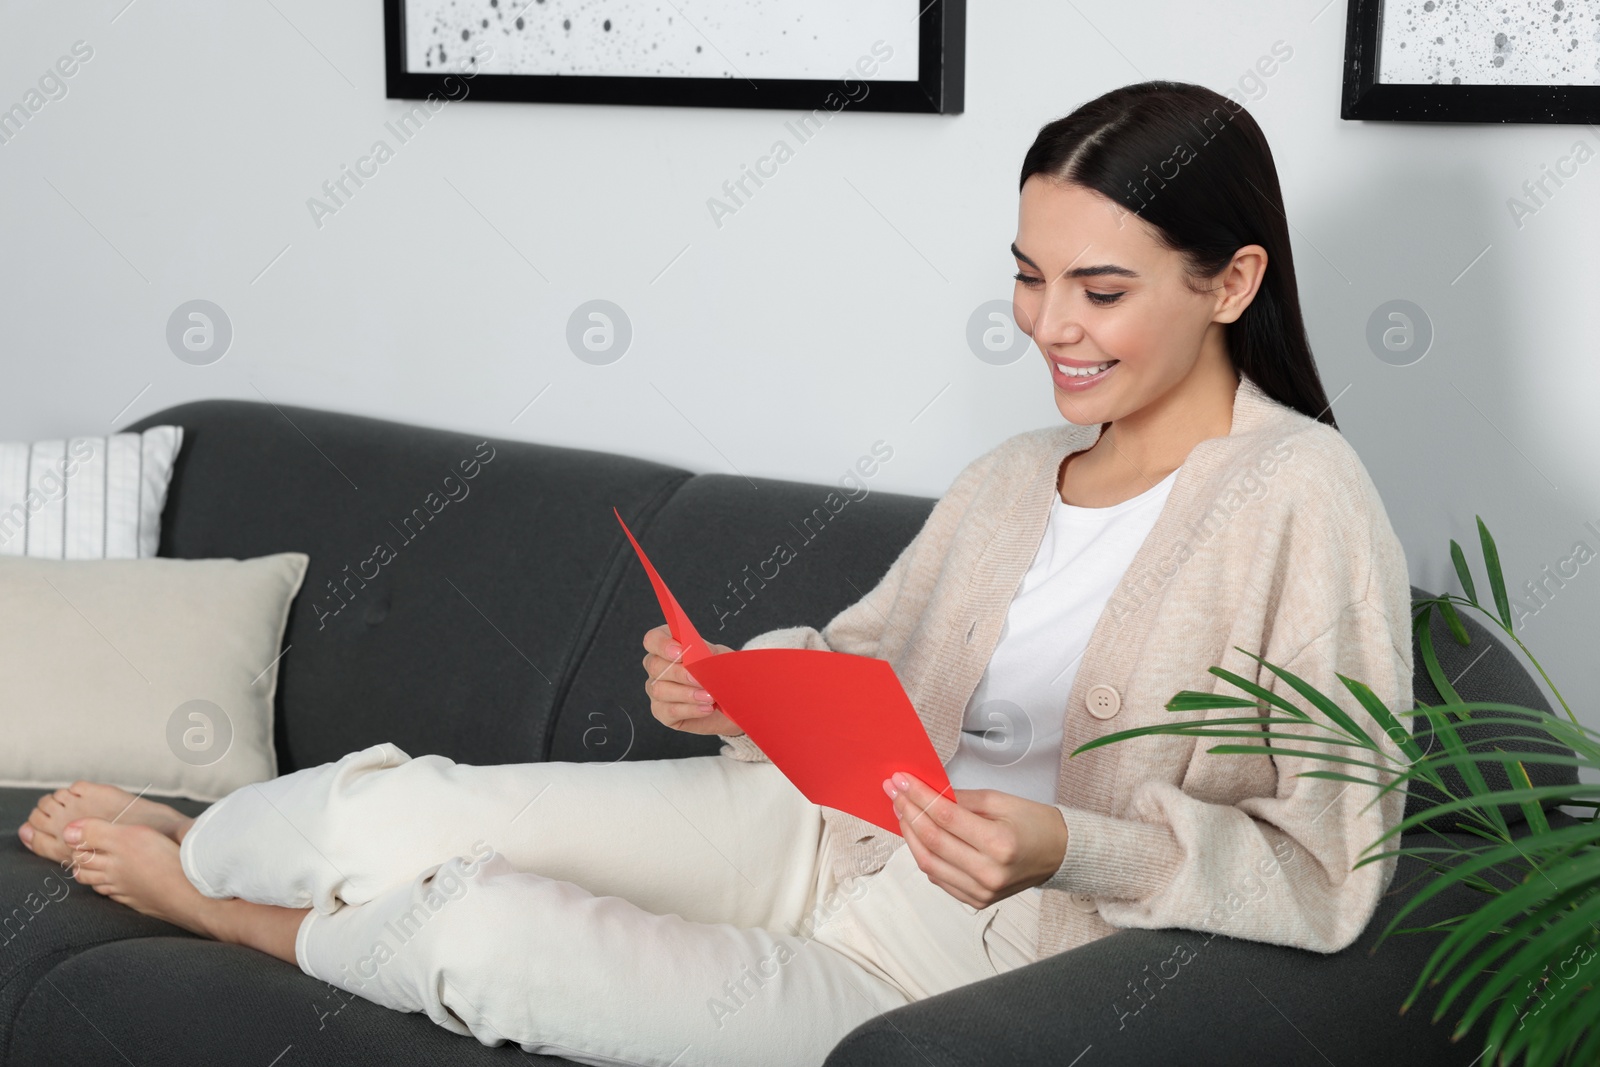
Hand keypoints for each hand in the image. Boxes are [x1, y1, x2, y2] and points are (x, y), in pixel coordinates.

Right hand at [642, 624, 740, 735]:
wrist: (730, 698)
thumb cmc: (720, 672)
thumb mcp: (719, 658)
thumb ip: (708, 653)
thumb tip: (701, 655)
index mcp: (667, 647)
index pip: (653, 640)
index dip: (663, 645)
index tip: (682, 652)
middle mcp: (656, 668)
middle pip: (654, 666)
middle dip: (679, 672)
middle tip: (700, 678)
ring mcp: (656, 690)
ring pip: (660, 690)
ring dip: (687, 694)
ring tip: (709, 697)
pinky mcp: (661, 712)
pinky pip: (669, 711)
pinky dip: (690, 709)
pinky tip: (706, 708)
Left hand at [883, 772, 1069, 908]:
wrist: (1058, 854)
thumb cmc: (1035, 824)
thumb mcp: (1001, 800)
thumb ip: (961, 798)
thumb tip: (927, 792)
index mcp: (999, 844)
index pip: (945, 817)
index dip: (918, 796)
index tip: (902, 781)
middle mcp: (989, 872)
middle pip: (932, 841)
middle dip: (908, 812)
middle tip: (895, 792)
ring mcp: (982, 891)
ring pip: (928, 863)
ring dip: (909, 835)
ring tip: (901, 812)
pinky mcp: (976, 900)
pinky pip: (938, 877)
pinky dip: (924, 855)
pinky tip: (918, 835)